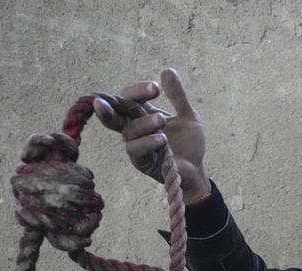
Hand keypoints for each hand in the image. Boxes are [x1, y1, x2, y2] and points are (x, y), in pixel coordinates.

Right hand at [92, 68, 211, 203]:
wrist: (196, 169)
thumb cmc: (188, 144)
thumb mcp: (188, 116)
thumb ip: (178, 96)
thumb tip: (167, 70)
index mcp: (142, 115)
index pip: (129, 98)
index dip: (138, 91)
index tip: (155, 88)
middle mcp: (134, 129)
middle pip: (114, 114)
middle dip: (108, 107)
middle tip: (104, 101)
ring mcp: (136, 146)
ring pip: (128, 132)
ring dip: (143, 124)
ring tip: (161, 120)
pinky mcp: (141, 163)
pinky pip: (135, 151)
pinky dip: (147, 143)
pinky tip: (161, 139)